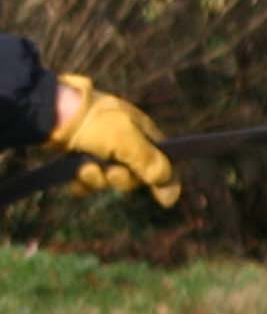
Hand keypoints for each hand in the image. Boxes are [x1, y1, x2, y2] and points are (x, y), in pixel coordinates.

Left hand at [47, 75, 181, 208]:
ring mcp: (102, 150)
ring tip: (85, 169)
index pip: (163, 160)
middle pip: (135, 175)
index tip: (164, 201)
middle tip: (111, 172)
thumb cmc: (95, 124)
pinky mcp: (81, 157)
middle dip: (122, 179)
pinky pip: (91, 180)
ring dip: (100, 179)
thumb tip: (167, 184)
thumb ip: (150, 162)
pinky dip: (85, 183)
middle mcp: (125, 142)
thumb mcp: (128, 140)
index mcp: (143, 133)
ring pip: (111, 178)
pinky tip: (77, 180)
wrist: (51, 112)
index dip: (164, 180)